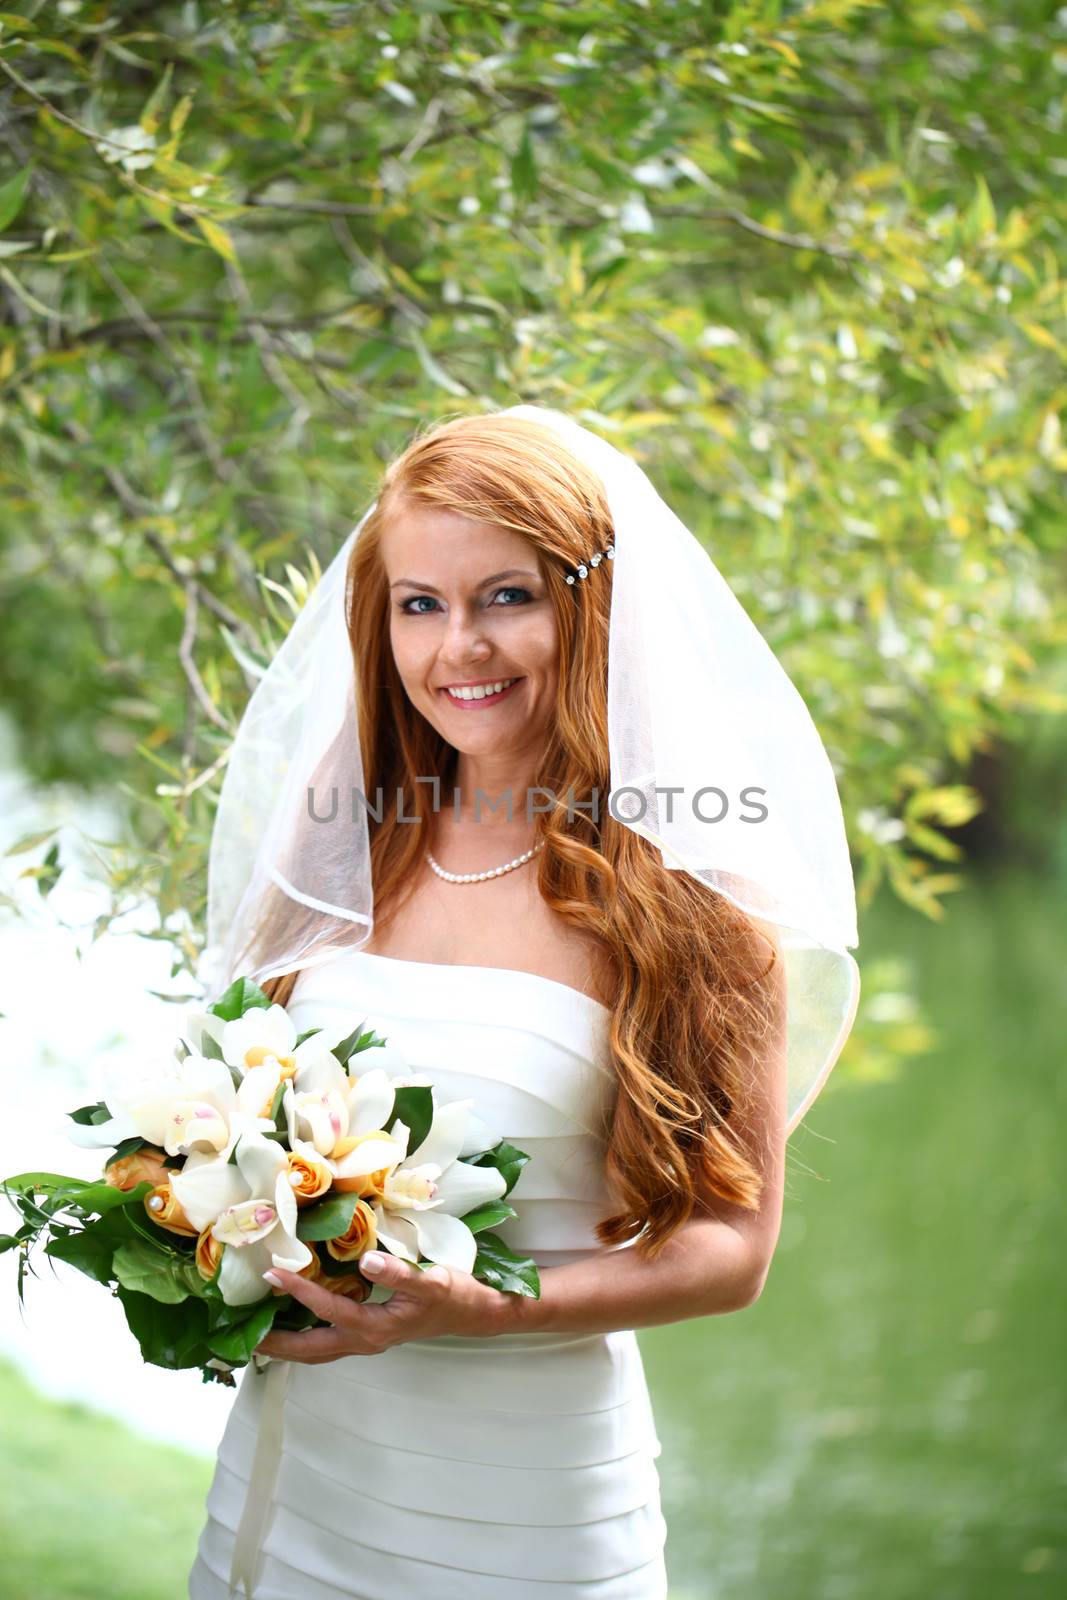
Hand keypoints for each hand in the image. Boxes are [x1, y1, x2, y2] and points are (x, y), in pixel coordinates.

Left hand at [253, 1252, 505, 1363]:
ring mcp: (366, 1342)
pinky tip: (294, 1321)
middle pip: (310, 1349)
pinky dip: (304, 1336)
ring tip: (256, 1333)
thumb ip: (399, 1272)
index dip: (299, 1292)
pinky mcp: (369, 1335)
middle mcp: (364, 1341)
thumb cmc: (453, 1296)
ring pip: (317, 1350)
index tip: (272, 1274)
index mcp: (374, 1328)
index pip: (327, 1310)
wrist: (473, 1314)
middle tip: (241, 1334)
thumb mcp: (431, 1281)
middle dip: (275, 1343)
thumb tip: (365, 1260)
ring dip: (286, 1344)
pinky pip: (327, 1342)